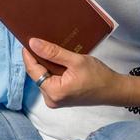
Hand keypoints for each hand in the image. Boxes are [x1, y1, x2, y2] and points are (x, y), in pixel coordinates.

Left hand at [23, 38, 139, 107]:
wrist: (113, 90)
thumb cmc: (99, 77)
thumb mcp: (75, 61)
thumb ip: (53, 53)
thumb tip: (34, 44)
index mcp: (54, 92)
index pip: (33, 71)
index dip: (28, 55)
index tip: (26, 40)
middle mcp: (51, 99)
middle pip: (37, 74)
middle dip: (38, 58)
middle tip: (39, 41)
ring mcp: (55, 100)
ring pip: (43, 76)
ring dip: (46, 64)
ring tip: (50, 49)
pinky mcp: (60, 97)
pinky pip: (50, 80)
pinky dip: (52, 70)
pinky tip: (57, 60)